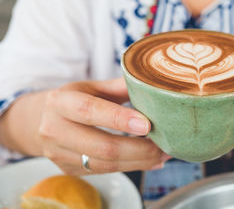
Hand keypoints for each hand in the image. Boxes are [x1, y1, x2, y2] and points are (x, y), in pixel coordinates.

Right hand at [38, 78, 169, 174]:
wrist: (45, 120)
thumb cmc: (76, 99)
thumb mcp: (93, 87)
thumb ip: (120, 86)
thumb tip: (152, 85)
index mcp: (60, 102)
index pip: (89, 111)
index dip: (119, 119)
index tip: (147, 124)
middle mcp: (54, 129)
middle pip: (102, 146)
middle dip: (139, 148)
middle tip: (164, 144)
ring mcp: (59, 154)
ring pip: (106, 164)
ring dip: (139, 161)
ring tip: (162, 154)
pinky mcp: (69, 169)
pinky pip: (105, 172)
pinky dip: (132, 167)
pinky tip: (150, 160)